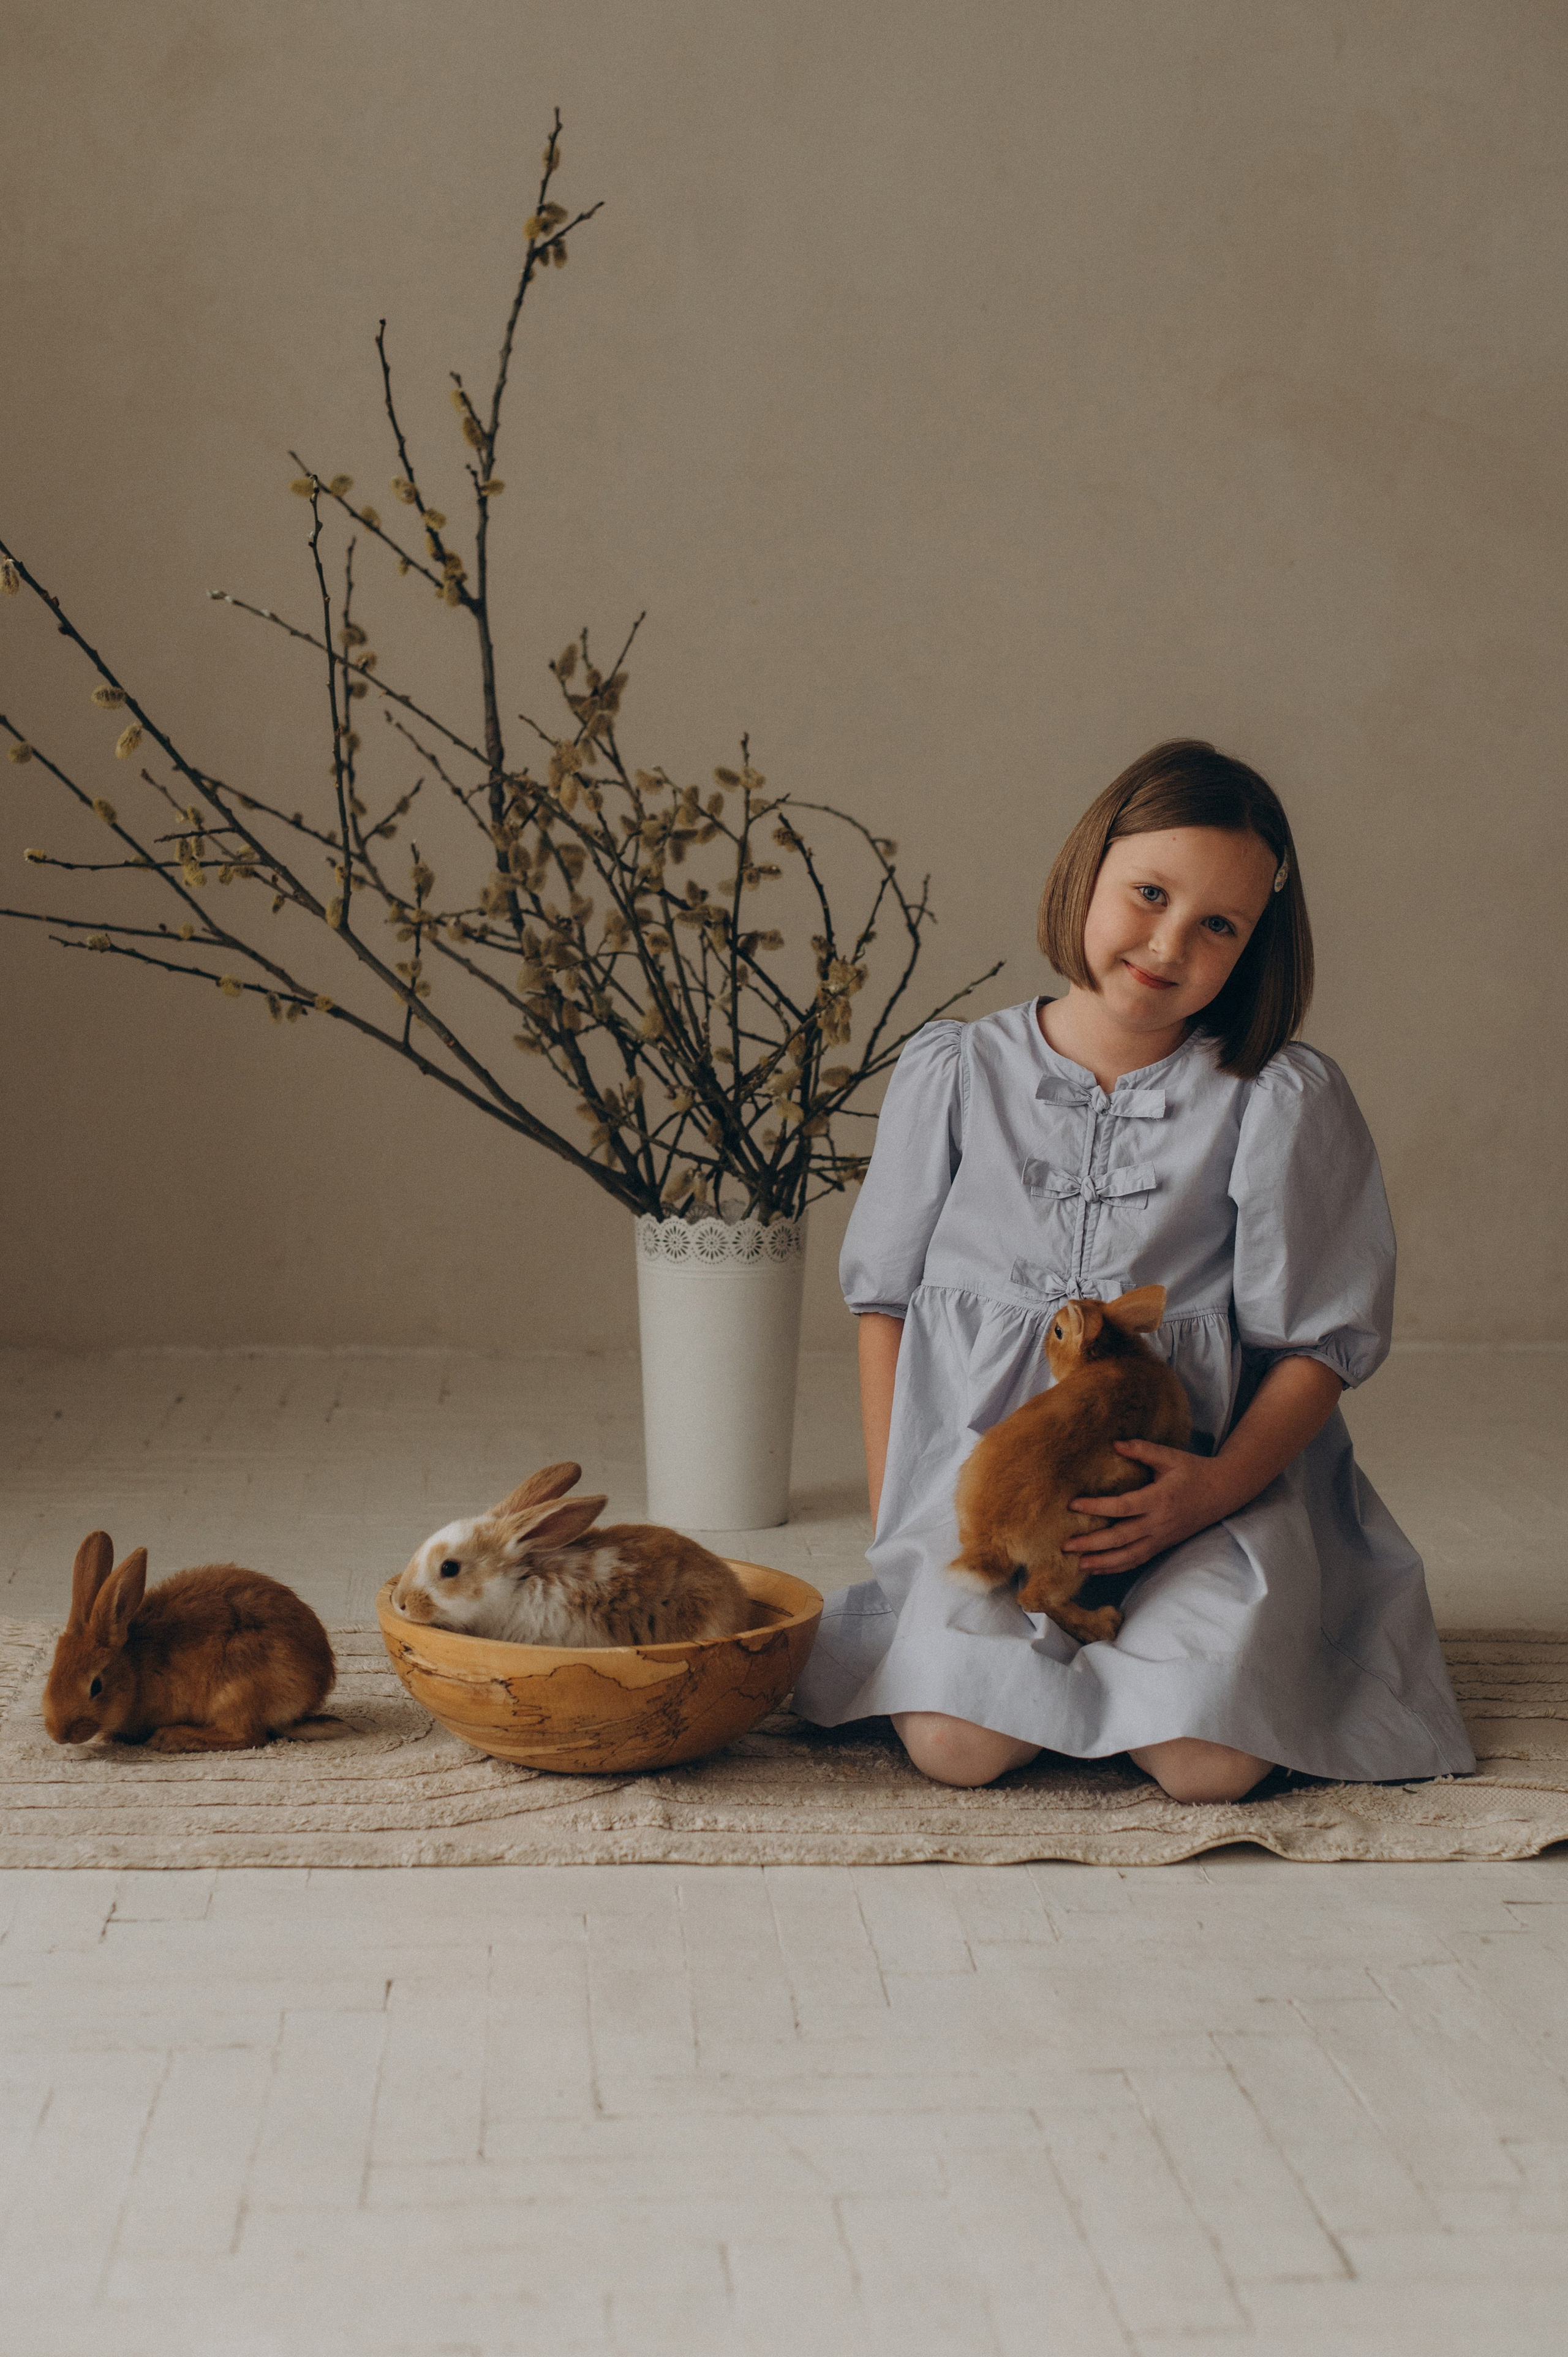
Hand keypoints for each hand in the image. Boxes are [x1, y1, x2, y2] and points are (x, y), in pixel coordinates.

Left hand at [1062, 1441, 1227, 1574]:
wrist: (1223, 1492)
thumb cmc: (1194, 1471)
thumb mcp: (1170, 1456)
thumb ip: (1142, 1450)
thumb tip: (1114, 1444)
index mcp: (1159, 1499)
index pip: (1122, 1507)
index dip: (1097, 1507)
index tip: (1073, 1505)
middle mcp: (1159, 1523)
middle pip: (1121, 1538)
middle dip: (1092, 1543)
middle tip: (1066, 1545)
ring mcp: (1161, 1537)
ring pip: (1129, 1556)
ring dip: (1102, 1562)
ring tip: (1078, 1564)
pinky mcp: (1163, 1545)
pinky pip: (1138, 1560)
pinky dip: (1117, 1567)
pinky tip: (1099, 1568)